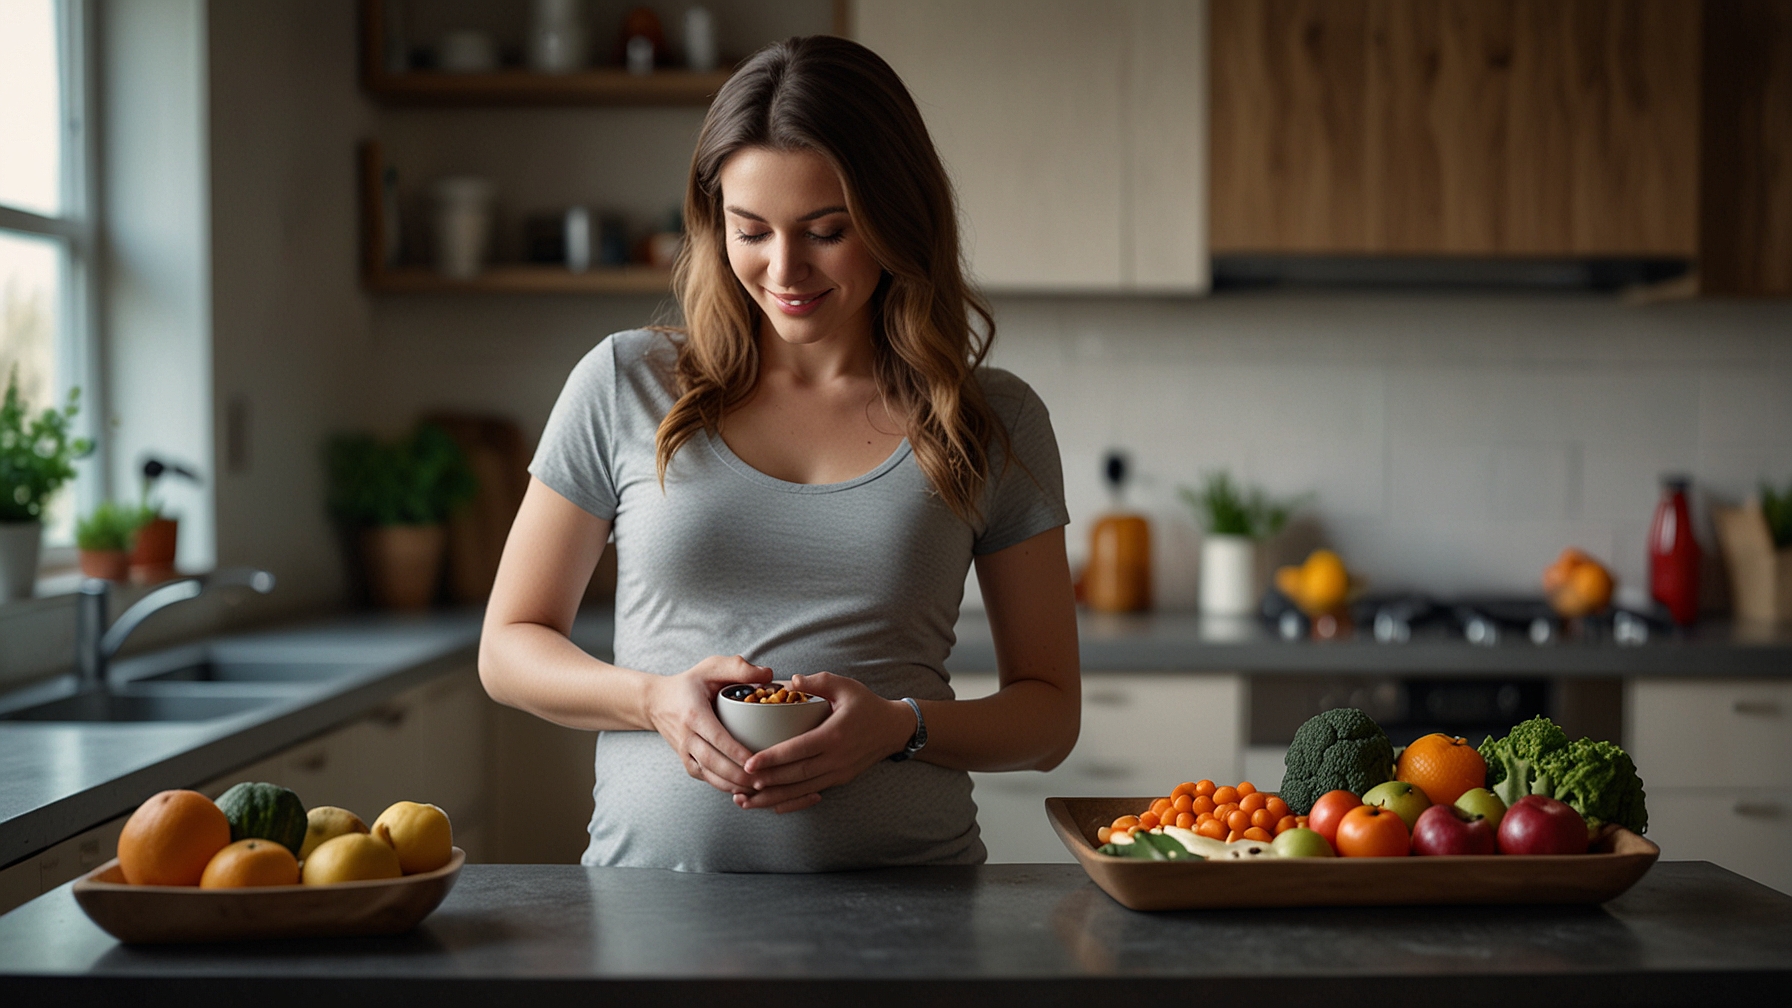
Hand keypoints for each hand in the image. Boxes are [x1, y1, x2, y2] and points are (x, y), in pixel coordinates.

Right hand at [646, 655, 770, 796]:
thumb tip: (768, 675)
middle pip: (713, 762)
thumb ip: (739, 668)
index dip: (736, 752)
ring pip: (708, 774)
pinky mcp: (685, 761)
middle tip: (764, 780)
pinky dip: (722, 785)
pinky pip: (704, 777)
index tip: (756, 761)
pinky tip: (741, 788)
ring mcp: (684, 751)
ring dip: (732, 784)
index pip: (717, 737)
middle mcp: (686, 736)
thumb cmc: (689, 683)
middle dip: (738, 774)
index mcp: (694, 714)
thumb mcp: (711, 667)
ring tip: (757, 788)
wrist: (655, 701)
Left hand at [733, 672, 914, 813]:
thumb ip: (819, 682)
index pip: (799, 749)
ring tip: (747, 800)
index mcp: (835, 734)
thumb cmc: (866, 704)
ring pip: (802, 789)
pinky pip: (812, 793)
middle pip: (797, 775)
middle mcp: (836, 758)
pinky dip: (792, 802)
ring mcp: (839, 772)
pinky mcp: (840, 779)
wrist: (894, 729)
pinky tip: (773, 805)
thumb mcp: (845, 686)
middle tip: (740, 783)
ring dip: (773, 797)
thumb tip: (792, 680)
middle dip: (767, 782)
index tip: (749, 762)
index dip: (773, 758)